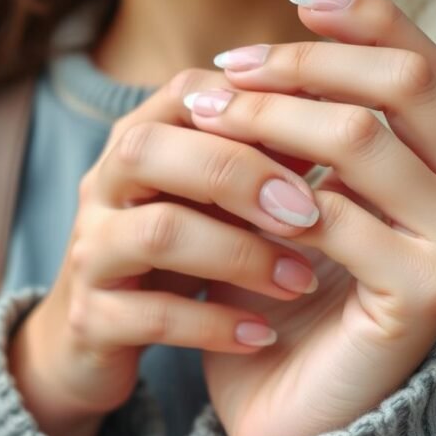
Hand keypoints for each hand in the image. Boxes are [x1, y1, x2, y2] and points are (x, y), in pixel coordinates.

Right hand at [10, 71, 324, 435]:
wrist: (93, 341)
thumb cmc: (170, 257)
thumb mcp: (209, 200)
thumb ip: (259, 160)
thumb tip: (346, 120)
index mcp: (135, 142)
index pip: (188, 94)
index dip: (258, 107)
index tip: (325, 138)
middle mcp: (103, 188)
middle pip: (151, 148)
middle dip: (240, 174)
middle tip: (312, 212)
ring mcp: (90, 253)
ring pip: (156, 233)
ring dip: (240, 254)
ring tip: (301, 281)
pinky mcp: (91, 319)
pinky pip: (153, 316)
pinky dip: (215, 325)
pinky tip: (263, 336)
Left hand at [187, 0, 435, 435]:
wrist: (290, 401)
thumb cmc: (300, 289)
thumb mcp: (326, 196)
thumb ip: (369, 132)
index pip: (424, 61)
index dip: (362, 21)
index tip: (290, 5)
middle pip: (396, 85)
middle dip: (296, 69)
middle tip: (218, 78)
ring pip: (356, 137)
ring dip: (263, 122)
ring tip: (202, 123)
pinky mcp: (423, 292)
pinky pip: (329, 214)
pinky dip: (262, 200)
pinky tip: (220, 200)